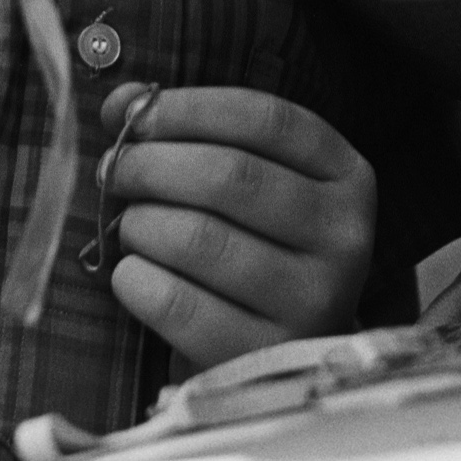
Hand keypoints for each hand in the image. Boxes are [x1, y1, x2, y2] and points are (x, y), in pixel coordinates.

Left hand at [94, 84, 375, 367]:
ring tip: (129, 227)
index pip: (266, 119)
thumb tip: (120, 103)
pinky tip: (131, 274)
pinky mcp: (265, 355)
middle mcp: (345, 238)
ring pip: (200, 239)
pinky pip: (179, 305)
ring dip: (140, 224)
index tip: (131, 115)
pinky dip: (136, 280)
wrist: (269, 358)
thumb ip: (188, 131)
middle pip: (230, 176)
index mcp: (348, 177)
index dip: (189, 109)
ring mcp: (314, 303)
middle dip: (151, 165)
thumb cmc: (249, 246)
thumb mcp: (242, 182)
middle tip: (112, 171)